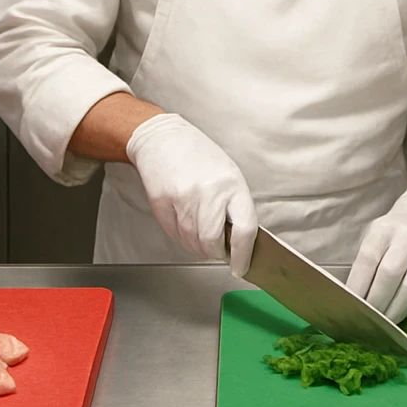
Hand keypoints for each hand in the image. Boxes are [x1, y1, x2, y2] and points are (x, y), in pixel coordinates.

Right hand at [124, 113, 257, 275]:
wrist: (163, 139)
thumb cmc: (199, 156)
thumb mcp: (228, 175)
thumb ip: (234, 206)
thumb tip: (237, 242)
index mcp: (232, 185)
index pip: (245, 230)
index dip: (243, 255)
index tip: (241, 267)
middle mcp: (209, 192)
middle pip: (212, 242)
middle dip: (215, 253)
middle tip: (216, 250)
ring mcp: (183, 197)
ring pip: (191, 241)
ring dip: (197, 247)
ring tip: (199, 235)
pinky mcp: (161, 201)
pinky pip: (173, 234)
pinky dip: (180, 237)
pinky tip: (183, 223)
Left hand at [346, 185, 406, 323]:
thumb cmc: (398, 229)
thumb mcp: (377, 233)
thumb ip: (367, 260)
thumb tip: (355, 295)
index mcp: (385, 229)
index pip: (368, 259)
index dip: (359, 285)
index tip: (353, 305)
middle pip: (390, 274)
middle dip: (378, 302)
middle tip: (371, 320)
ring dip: (399, 308)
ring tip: (390, 322)